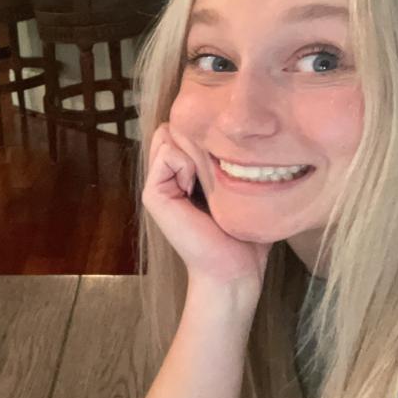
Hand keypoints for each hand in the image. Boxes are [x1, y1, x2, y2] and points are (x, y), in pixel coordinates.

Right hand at [142, 124, 270, 305]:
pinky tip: (196, 186)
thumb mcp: (240, 187)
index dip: (205, 132)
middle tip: (216, 165)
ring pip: (167, 134)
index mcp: (184, 174)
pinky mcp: (153, 195)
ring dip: (192, 148)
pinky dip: (185, 162)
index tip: (228, 158)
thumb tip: (236, 130)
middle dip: (197, 136)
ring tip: (207, 177)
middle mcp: (166, 176)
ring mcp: (157, 184)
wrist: (234, 270)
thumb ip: (228, 160)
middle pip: (174, 127)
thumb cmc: (244, 234)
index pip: (184, 128)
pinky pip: (167, 153)